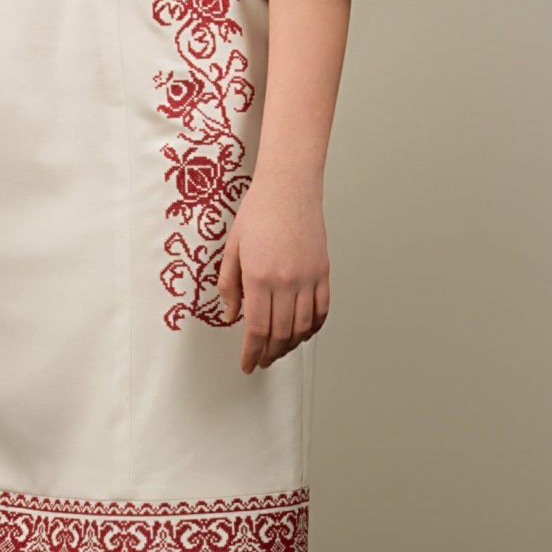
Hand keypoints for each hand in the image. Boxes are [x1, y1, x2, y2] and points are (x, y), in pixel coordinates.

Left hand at [215, 176, 329, 371]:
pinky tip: (303, 333)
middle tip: (261, 361)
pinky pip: (322, 309)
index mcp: (258, 277)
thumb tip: (231, 314)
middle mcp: (285, 281)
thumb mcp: (232, 248)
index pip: (256, 328)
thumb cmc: (258, 212)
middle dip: (269, 354)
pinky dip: (313, 327)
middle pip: (280, 333)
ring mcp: (308, 277)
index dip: (251, 352)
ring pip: (303, 326)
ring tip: (279, 351)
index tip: (247, 364)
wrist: (289, 187)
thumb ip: (229, 285)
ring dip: (291, 345)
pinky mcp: (323, 272)